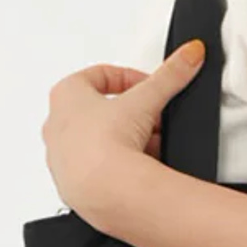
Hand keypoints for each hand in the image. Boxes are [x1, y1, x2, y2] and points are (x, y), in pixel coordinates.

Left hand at [41, 38, 205, 216]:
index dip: (130, 79)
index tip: (149, 87)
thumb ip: (169, 75)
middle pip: (101, 112)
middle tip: (151, 121)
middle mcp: (56, 126)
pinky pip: (99, 173)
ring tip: (149, 149)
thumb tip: (189, 55)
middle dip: (131, 117)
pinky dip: (119, 170)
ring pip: (100, 143)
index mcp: (65, 95)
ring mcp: (62, 159)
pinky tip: (138, 172)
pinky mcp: (73, 187)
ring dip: (126, 144)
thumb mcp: (145, 100)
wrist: (103, 191)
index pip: (100, 76)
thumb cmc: (105, 145)